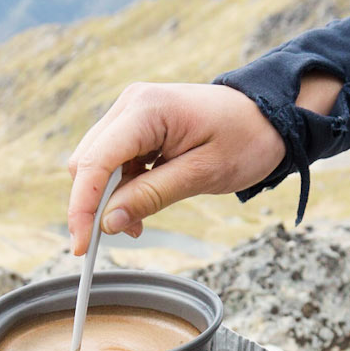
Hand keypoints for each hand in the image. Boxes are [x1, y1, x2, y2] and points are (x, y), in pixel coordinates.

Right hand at [66, 75, 340, 254]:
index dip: (83, 207)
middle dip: (95, 205)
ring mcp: (131, 111)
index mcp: (146, 109)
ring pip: (96, 164)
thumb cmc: (245, 139)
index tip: (81, 246)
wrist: (268, 115)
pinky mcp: (136, 124)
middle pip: (87, 163)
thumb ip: (151, 196)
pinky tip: (140, 205)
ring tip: (137, 223)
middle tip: (124, 235)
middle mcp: (131, 104)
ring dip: (108, 199)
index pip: (95, 162)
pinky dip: (120, 188)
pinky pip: (113, 161)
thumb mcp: (202, 174)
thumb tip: (107, 222)